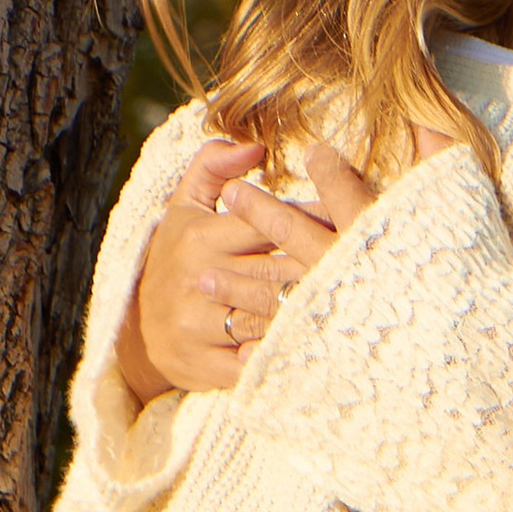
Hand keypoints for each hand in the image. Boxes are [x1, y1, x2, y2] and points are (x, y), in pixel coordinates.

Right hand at [124, 137, 380, 398]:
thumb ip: (213, 166)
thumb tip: (253, 146)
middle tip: (374, 259)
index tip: (355, 215)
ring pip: (269, 315)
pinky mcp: (206, 364)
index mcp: (200, 237)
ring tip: (360, 301)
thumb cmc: (175, 258)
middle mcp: (200, 278)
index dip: (314, 219)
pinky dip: (286, 354)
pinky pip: (255, 360)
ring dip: (313, 311)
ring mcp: (201, 325)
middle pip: (276, 270)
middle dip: (324, 266)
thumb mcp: (184, 207)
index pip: (267, 222)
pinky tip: (321, 348)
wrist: (138, 330)